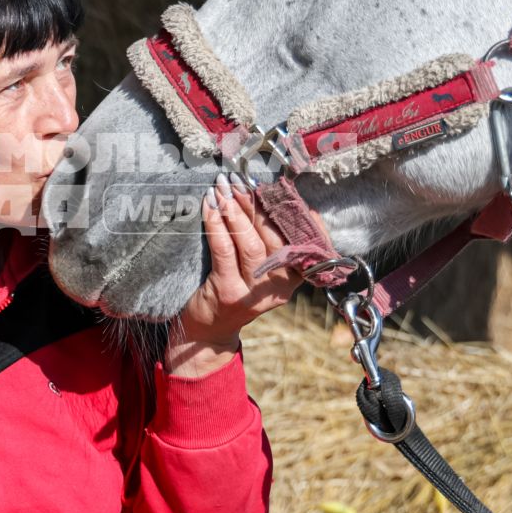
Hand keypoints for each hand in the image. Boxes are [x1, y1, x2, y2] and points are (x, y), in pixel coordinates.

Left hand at [166, 175, 301, 376]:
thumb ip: (270, 241)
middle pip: (275, 238)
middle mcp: (279, 288)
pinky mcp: (229, 293)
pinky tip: (209, 207)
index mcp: (294, 278)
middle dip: (257, 205)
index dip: (294, 213)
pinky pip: (224, 251)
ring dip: (236, 211)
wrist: (208, 330)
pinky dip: (216, 224)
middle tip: (241, 182)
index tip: (283, 189)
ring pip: (250, 243)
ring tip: (224, 190)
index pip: (303, 241)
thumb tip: (271, 195)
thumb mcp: (261, 268)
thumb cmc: (235, 288)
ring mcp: (254, 293)